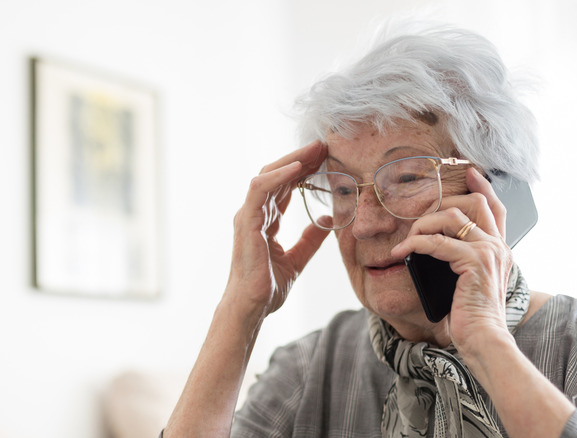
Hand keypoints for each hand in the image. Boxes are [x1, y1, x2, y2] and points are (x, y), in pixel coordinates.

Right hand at [226, 140, 329, 320]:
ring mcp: (248, 216)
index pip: (286, 187)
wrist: (252, 307)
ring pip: (268, 175)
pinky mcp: (246, 221)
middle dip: (301, 158)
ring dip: (292, 160)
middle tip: (324, 145)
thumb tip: (327, 220)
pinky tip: (298, 167)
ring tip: (315, 149)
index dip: (305, 170)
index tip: (326, 158)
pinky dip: (278, 176)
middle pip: (277, 175)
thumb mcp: (297, 259)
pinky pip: (260, 189)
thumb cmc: (267, 287)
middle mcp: (255, 214)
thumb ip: (310, 239)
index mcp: (266, 221)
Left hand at [390, 167, 513, 354]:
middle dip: (442, 203)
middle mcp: (498, 247)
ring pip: (452, 217)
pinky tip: (403, 251)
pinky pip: (438, 242)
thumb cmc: (472, 318)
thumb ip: (461, 261)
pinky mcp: (474, 263)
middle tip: (418, 219)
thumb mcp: (469, 283)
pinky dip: (416, 244)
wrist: (483, 340)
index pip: (496, 208)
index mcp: (500, 250)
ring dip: (424, 225)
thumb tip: (433, 244)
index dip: (483, 186)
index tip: (468, 172)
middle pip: (473, 204)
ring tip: (408, 241)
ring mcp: (488, 253)